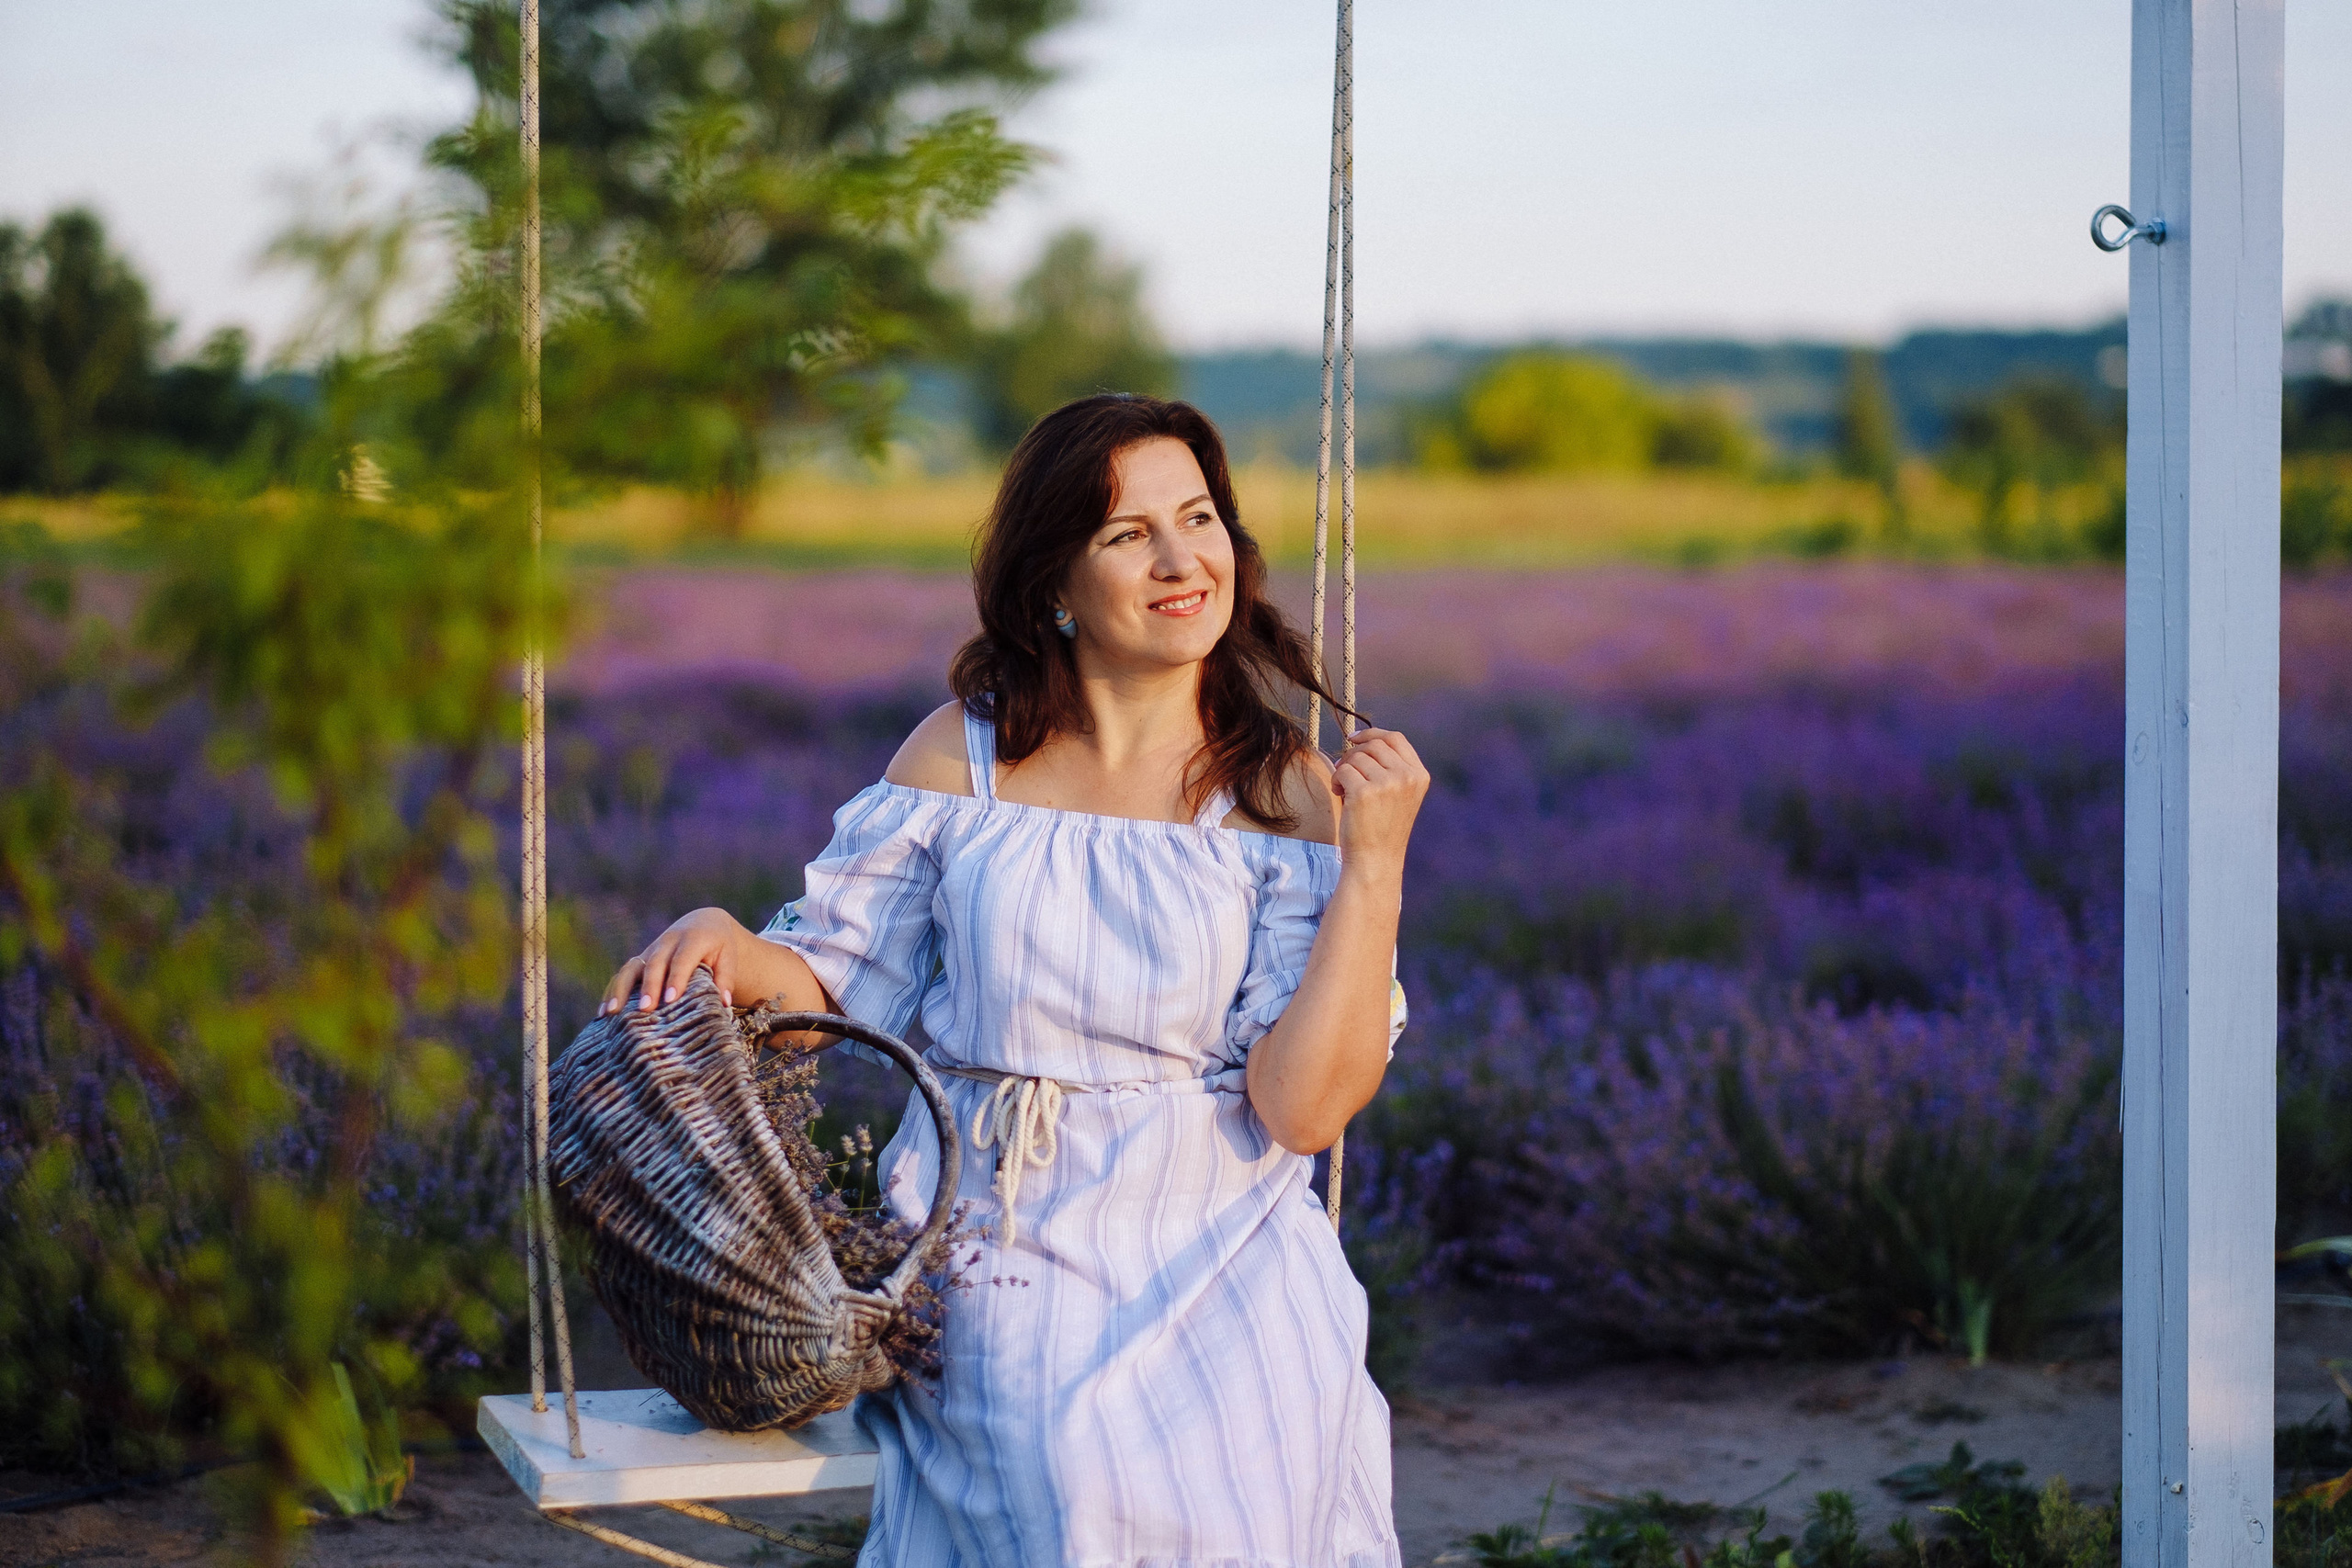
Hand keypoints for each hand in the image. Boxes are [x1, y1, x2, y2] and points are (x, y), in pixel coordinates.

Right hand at [599, 906, 751, 1015]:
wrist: (702, 923)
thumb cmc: (718, 946)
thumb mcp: (728, 957)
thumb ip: (726, 979)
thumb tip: (725, 1003)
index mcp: (693, 939)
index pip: (683, 959)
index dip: (676, 978)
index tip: (671, 999)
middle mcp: (668, 942)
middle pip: (656, 963)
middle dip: (649, 986)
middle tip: (646, 1009)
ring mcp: (651, 950)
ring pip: (633, 967)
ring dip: (621, 989)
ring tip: (612, 1012)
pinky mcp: (640, 960)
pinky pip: (623, 974)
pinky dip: (612, 991)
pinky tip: (604, 1013)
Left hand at [1330, 726, 1428, 877]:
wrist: (1376, 859)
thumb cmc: (1382, 827)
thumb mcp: (1399, 794)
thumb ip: (1390, 767)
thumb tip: (1361, 739)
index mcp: (1419, 775)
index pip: (1395, 738)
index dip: (1372, 734)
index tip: (1353, 739)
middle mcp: (1407, 776)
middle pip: (1373, 745)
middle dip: (1353, 754)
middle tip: (1345, 773)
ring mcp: (1387, 784)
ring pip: (1356, 757)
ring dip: (1343, 769)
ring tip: (1344, 790)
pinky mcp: (1364, 793)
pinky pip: (1342, 771)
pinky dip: (1336, 780)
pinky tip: (1340, 796)